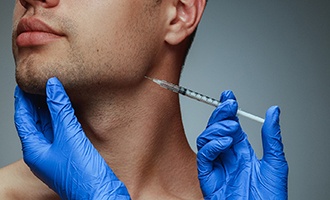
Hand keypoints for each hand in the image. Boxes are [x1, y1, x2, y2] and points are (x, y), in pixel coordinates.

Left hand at [14, 77, 130, 199]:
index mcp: (34, 150)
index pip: (23, 118)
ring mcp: (56, 154)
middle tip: (39, 82)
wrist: (101, 192)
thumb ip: (60, 110)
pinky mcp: (69, 154)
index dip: (22, 99)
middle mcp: (42, 152)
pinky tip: (68, 109)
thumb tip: (52, 86)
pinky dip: (62, 118)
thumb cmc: (82, 173)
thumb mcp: (69, 136)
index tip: (23, 82)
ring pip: (48, 126)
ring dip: (49, 109)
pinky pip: (61, 131)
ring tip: (53, 91)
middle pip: (34, 121)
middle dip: (35, 102)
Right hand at [197, 91, 287, 199]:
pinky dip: (212, 146)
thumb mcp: (275, 162)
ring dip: (217, 128)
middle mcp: (228, 156)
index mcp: (242, 152)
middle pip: (216, 129)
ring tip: (232, 127)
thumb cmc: (269, 197)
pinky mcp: (208, 177)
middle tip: (230, 105)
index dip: (228, 110)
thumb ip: (271, 137)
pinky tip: (225, 142)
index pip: (231, 125)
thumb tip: (274, 112)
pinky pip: (204, 157)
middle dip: (221, 114)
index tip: (230, 96)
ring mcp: (217, 165)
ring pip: (206, 139)